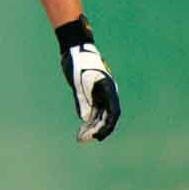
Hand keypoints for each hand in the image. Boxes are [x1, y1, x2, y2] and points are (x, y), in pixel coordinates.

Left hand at [56, 16, 120, 143]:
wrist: (74, 49)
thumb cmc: (78, 62)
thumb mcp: (78, 82)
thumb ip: (82, 99)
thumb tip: (84, 118)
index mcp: (108, 88)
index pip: (113, 112)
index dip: (108, 126)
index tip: (99, 136)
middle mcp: (107, 93)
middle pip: (106, 116)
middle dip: (97, 130)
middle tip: (85, 140)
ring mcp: (100, 94)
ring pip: (99, 116)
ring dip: (91, 128)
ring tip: (80, 138)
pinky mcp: (91, 95)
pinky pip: (92, 112)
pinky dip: (87, 121)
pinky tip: (81, 130)